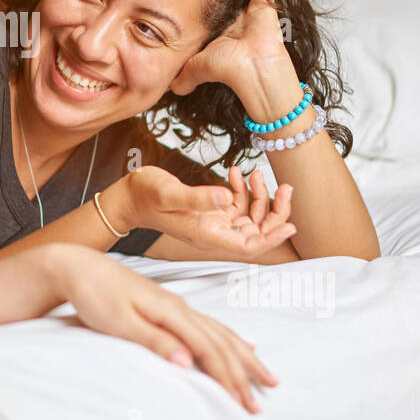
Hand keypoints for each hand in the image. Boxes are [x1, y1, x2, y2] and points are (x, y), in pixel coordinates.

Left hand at [52, 245, 278, 413]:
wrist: (78, 267)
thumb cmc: (95, 295)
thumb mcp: (119, 322)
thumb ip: (153, 341)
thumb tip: (187, 362)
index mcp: (171, 312)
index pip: (208, 349)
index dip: (227, 377)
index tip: (242, 402)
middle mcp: (180, 307)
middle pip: (221, 343)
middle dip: (243, 374)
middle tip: (258, 403)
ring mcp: (176, 305)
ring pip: (221, 333)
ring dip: (244, 357)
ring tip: (265, 376)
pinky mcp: (169, 307)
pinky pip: (211, 325)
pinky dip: (231, 339)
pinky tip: (242, 345)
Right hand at [126, 164, 294, 260]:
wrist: (128, 196)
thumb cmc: (144, 195)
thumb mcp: (170, 193)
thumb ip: (198, 197)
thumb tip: (226, 197)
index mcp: (207, 234)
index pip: (248, 246)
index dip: (272, 238)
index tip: (291, 225)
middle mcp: (213, 232)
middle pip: (256, 232)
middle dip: (275, 212)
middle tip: (285, 188)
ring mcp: (213, 222)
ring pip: (250, 217)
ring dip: (260, 196)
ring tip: (256, 173)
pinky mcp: (210, 210)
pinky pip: (236, 204)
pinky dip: (241, 189)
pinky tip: (235, 173)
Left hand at [170, 0, 287, 96]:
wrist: (254, 66)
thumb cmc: (229, 67)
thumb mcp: (197, 68)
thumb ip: (184, 76)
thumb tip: (170, 89)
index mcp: (219, 34)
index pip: (208, 17)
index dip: (198, 7)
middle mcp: (234, 23)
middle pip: (224, 3)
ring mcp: (249, 14)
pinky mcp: (263, 5)